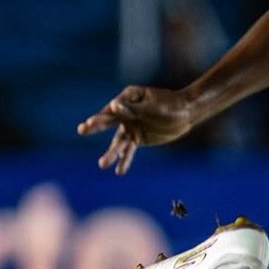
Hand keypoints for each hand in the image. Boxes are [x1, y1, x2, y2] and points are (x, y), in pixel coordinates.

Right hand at [76, 85, 195, 174]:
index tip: (112, 112)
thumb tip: (114, 107)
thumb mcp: (155, 107)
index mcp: (128, 97)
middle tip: (82, 129)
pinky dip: (124, 160)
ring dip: (111, 153)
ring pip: (118, 141)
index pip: (116, 106)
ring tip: (102, 165)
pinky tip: (118, 171)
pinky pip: (128, 150)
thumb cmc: (172, 105)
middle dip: (96, 125)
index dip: (112, 112)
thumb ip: (136, 109)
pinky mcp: (137, 138)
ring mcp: (129, 126)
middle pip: (108, 121)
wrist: (186, 114)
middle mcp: (125, 112)